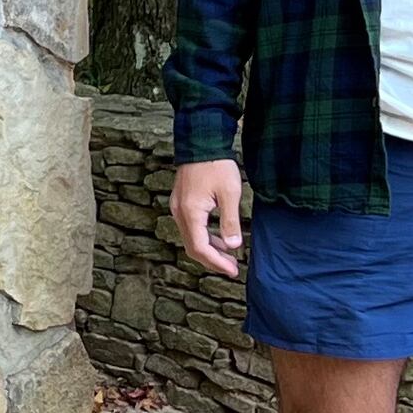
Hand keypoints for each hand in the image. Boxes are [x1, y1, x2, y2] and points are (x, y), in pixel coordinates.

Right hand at [171, 160, 245, 280]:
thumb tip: (233, 245)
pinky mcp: (182, 203)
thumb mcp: (229, 193)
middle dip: (213, 260)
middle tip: (232, 268)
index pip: (200, 247)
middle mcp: (179, 213)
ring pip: (191, 238)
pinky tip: (219, 238)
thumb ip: (230, 221)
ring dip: (209, 249)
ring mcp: (178, 208)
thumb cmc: (216, 165)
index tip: (233, 270)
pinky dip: (204, 237)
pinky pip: (190, 228)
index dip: (216, 262)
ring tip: (229, 257)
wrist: (201, 141)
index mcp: (190, 212)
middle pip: (193, 247)